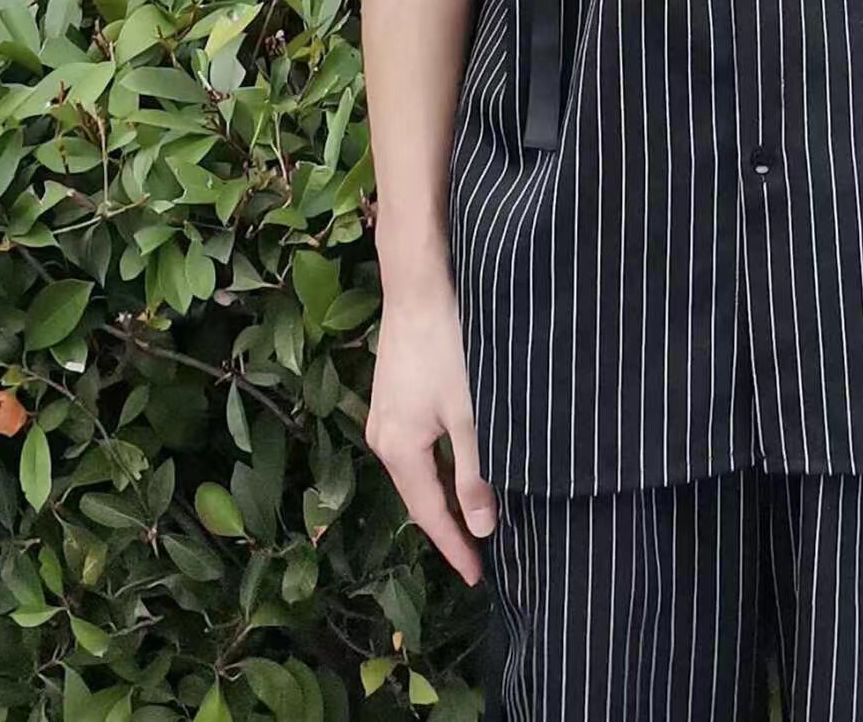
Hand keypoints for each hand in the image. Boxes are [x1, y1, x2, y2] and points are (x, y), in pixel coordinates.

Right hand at [364, 279, 499, 585]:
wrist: (419, 284)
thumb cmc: (447, 345)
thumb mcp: (469, 412)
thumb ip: (476, 471)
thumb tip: (481, 527)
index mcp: (398, 450)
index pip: (429, 514)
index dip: (454, 546)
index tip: (477, 577)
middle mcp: (382, 437)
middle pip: (418, 494)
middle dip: (446, 524)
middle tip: (477, 555)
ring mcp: (383, 413)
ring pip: (416, 469)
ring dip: (442, 492)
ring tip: (470, 517)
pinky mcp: (392, 392)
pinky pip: (415, 445)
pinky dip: (437, 464)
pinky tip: (457, 463)